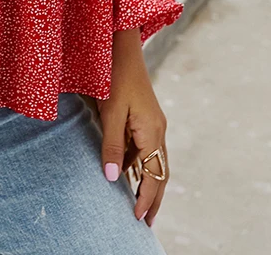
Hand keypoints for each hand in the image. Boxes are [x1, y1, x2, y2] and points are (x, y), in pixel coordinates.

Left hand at [95, 27, 168, 226]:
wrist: (121, 49)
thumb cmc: (114, 78)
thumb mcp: (110, 113)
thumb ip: (111, 145)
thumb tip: (113, 178)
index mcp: (152, 132)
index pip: (153, 175)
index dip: (146, 198)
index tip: (139, 218)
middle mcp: (157, 130)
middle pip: (160, 173)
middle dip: (154, 198)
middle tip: (146, 222)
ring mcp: (153, 124)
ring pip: (153, 161)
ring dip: (147, 182)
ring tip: (138, 203)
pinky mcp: (145, 117)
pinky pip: (145, 147)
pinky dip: (139, 164)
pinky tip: (127, 171)